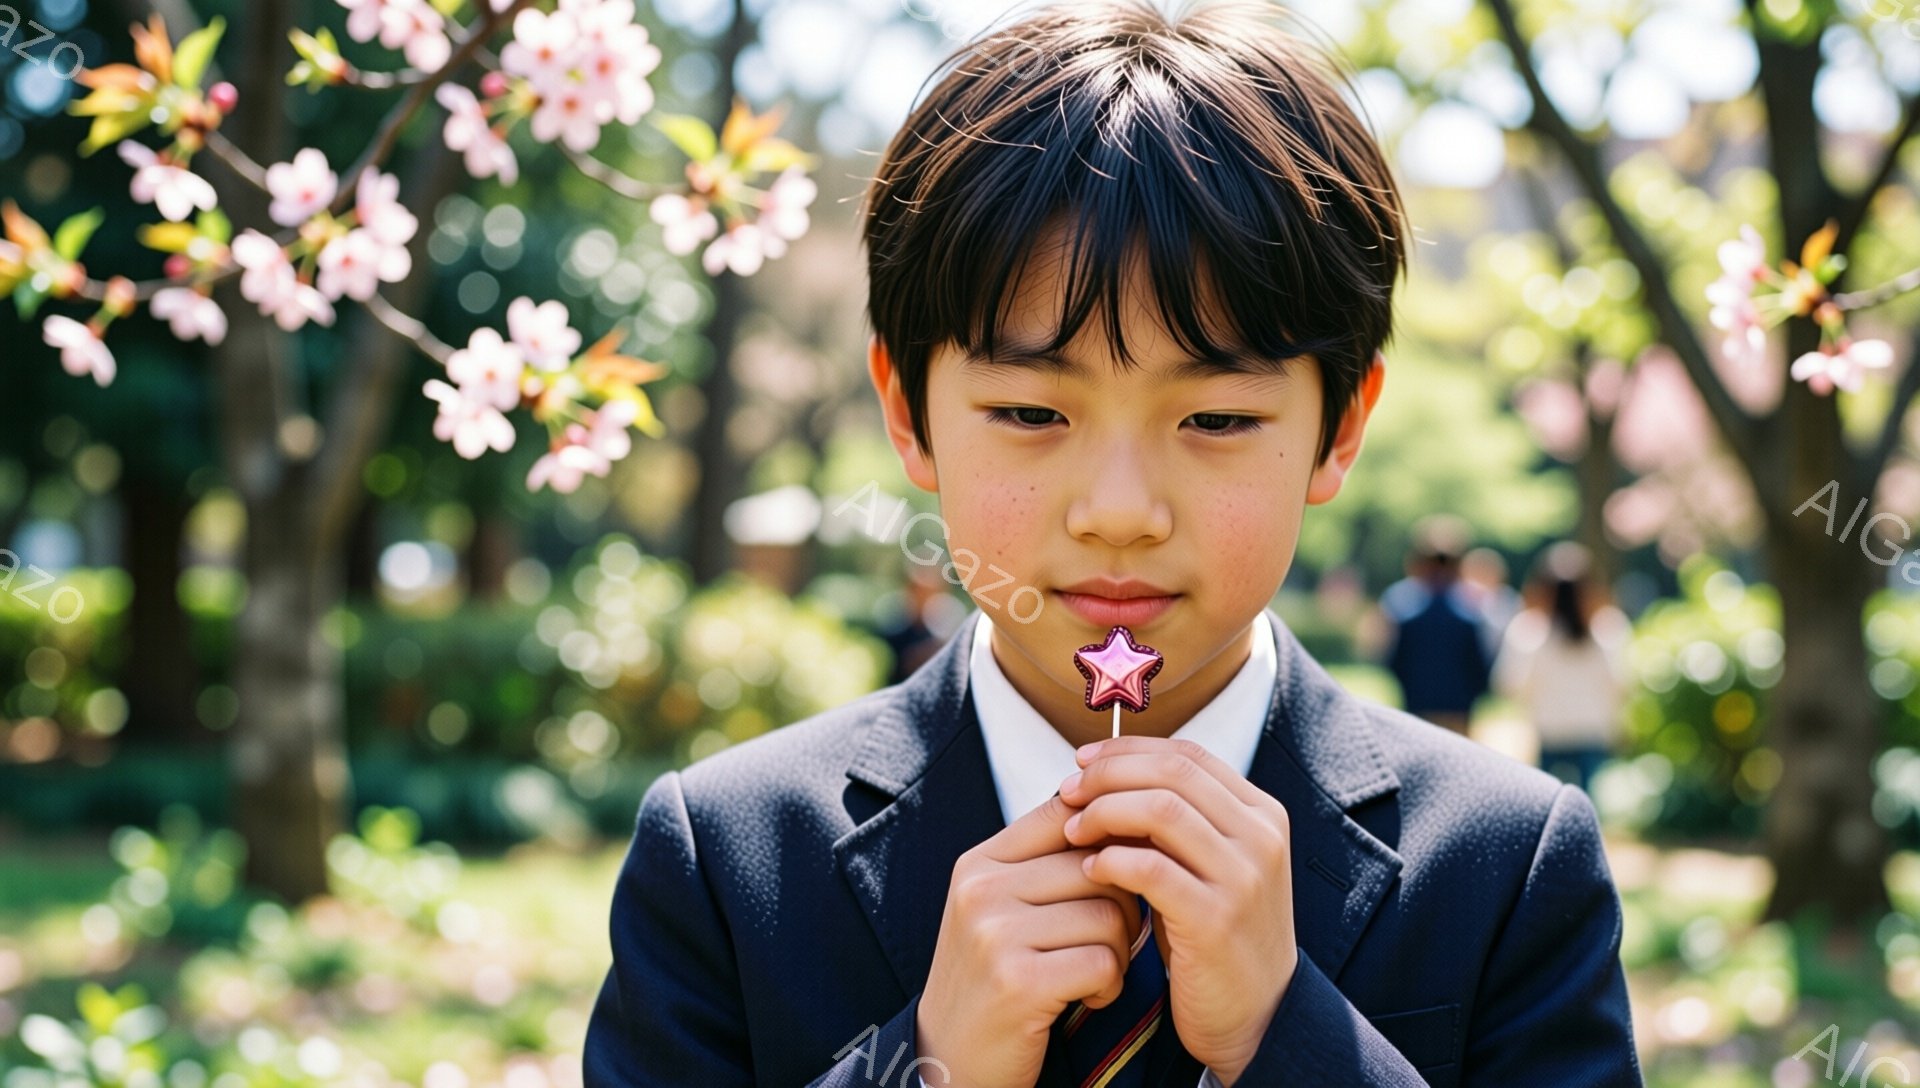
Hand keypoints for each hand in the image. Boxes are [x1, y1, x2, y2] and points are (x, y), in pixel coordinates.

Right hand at [916, 792, 1143, 1087]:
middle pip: (1099, 866)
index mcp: (979, 863)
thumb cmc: (993, 980)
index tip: (1120, 876)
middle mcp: (981, 889)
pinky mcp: (1017, 981)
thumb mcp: (1000, 910)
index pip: (1064, 813)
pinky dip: (1109, 986)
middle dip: (1121, 907)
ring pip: (1109, 915)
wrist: (950, 1061)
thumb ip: (1045, 864)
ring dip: (1118, 952)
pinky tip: (1087, 998)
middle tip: (1106, 943)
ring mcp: (994, 934)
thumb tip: (1114, 810)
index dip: (1109, 838)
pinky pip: (1103, 962)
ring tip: (1092, 974)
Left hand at [1059, 736, 1298, 1084]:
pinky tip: (1089, 870)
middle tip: (1068, 792)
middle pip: (1173, 773)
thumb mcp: (1204, 864)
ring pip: (1162, 810)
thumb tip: (1098, 774)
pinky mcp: (1216, 920)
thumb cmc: (1213, 932)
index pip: (1187, 755)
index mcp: (1260, 813)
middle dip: (1110, 775)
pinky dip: (1112, 861)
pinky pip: (1152, 870)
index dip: (1128, 750)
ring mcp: (1243, 878)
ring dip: (1105, 812)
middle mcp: (1260, 837)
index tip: (1082, 760)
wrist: (1257, 1014)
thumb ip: (1171, 821)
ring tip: (1073, 831)